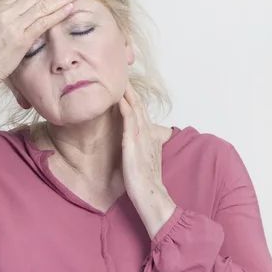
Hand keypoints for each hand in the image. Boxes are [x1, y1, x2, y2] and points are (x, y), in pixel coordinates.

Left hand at [118, 80, 175, 237]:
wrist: (152, 198)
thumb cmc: (146, 183)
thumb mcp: (144, 161)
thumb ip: (141, 149)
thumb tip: (131, 143)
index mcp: (150, 138)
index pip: (142, 113)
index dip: (135, 98)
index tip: (126, 84)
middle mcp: (148, 136)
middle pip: (140, 107)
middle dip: (131, 90)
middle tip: (123, 73)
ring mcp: (142, 140)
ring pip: (136, 111)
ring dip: (129, 95)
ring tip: (121, 79)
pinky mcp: (134, 147)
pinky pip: (130, 124)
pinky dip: (125, 110)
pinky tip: (119, 100)